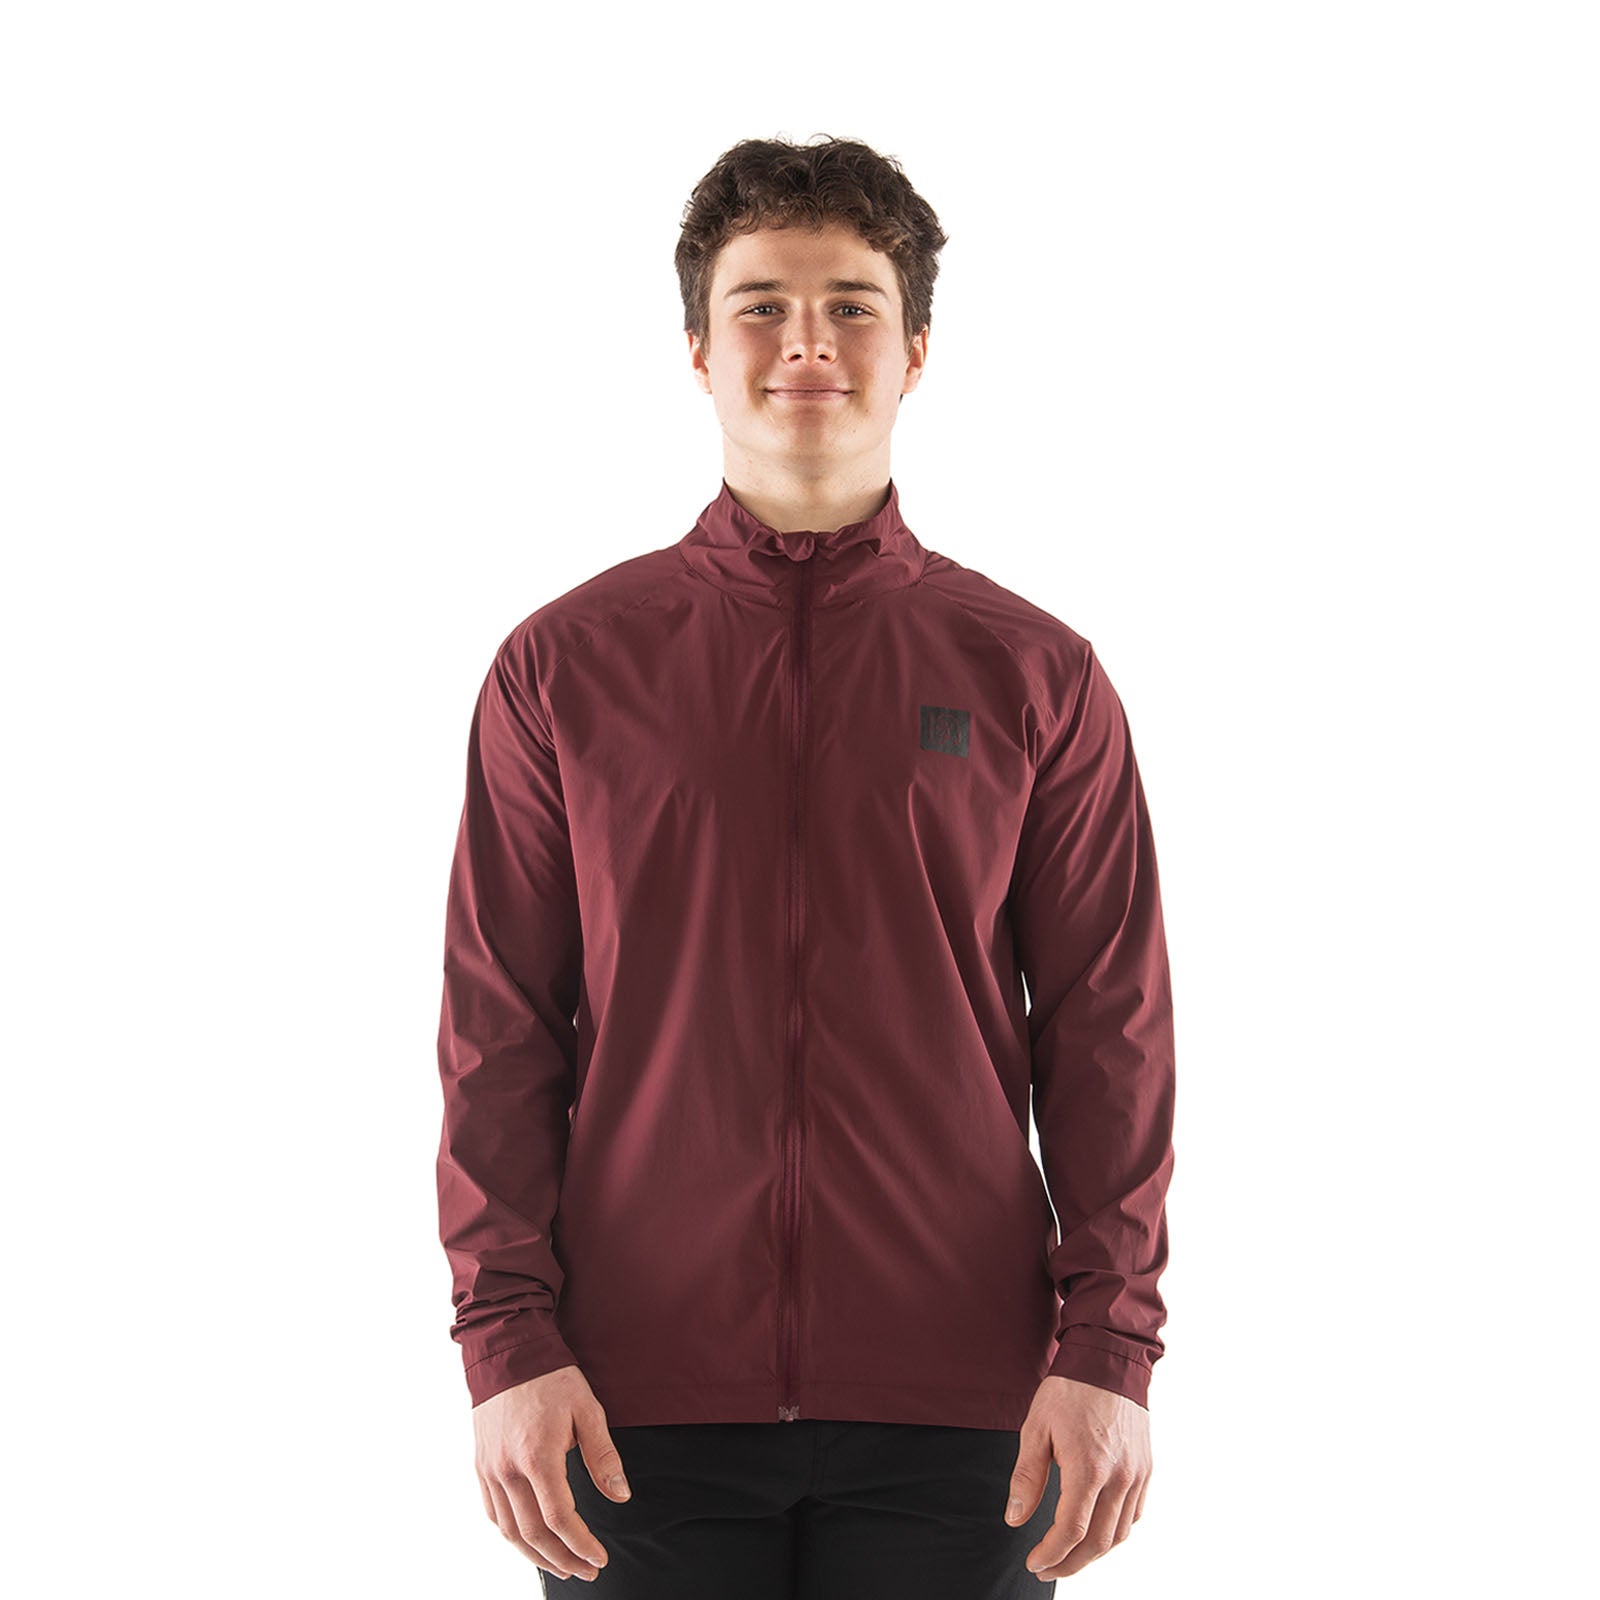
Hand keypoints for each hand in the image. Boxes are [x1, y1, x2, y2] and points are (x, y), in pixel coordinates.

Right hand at [473, 1363, 631, 1582]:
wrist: (507, 1353)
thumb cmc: (551, 1379)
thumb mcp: (587, 1409)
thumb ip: (603, 1455)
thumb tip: (620, 1496)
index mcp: (538, 1456)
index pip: (560, 1518)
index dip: (581, 1544)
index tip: (599, 1558)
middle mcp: (508, 1469)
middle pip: (533, 1534)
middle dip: (563, 1559)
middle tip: (586, 1570)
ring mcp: (490, 1470)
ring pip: (509, 1532)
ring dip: (536, 1556)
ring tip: (562, 1566)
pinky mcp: (481, 1466)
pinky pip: (493, 1514)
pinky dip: (511, 1536)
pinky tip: (529, 1541)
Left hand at [1005, 1375, 1151, 1580]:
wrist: (1108, 1359)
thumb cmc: (1069, 1391)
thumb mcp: (1036, 1428)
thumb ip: (1027, 1477)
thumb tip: (1014, 1519)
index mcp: (1089, 1467)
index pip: (1070, 1530)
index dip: (1050, 1554)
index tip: (1034, 1563)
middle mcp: (1119, 1477)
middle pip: (1098, 1542)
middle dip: (1070, 1564)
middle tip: (1047, 1569)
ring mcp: (1137, 1474)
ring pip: (1120, 1534)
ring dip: (1093, 1553)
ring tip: (1068, 1555)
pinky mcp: (1146, 1469)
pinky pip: (1134, 1514)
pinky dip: (1115, 1532)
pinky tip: (1096, 1530)